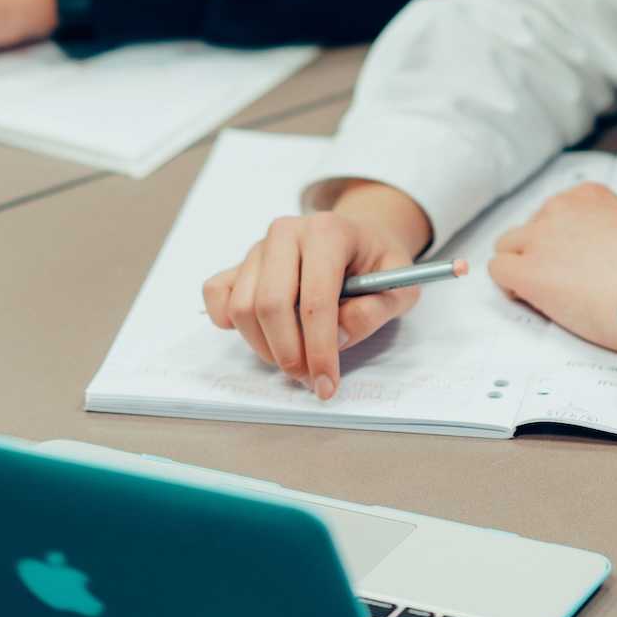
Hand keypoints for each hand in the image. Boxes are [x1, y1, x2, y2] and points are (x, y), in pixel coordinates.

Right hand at [203, 183, 437, 401]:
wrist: (359, 237)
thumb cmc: (377, 263)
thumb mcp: (400, 285)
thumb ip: (376, 311)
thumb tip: (337, 337)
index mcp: (328, 231)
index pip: (315, 299)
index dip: (319, 349)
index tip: (327, 385)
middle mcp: (287, 232)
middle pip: (270, 305)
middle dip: (288, 354)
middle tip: (309, 379)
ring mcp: (258, 247)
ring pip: (242, 307)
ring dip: (264, 347)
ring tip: (294, 359)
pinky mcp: (240, 262)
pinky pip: (217, 293)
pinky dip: (230, 322)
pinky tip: (260, 334)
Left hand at [488, 183, 616, 351]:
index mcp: (588, 197)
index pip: (559, 210)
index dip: (564, 238)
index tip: (576, 257)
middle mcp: (559, 210)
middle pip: (532, 227)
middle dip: (541, 251)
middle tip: (563, 278)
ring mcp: (539, 239)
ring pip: (507, 246)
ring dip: (520, 265)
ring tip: (542, 291)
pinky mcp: (527, 272)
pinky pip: (498, 270)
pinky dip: (508, 285)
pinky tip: (528, 298)